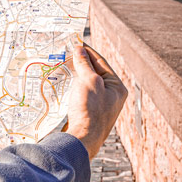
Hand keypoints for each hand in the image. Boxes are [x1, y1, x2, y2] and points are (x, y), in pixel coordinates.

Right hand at [65, 39, 127, 159]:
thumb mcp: (89, 81)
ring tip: (63, 65)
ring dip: (76, 74)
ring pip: (87, 83)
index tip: (75, 42)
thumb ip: (85, 63)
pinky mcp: (88, 113)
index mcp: (117, 87)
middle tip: (67, 52)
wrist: (82, 139)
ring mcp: (100, 105)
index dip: (88, 51)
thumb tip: (79, 49)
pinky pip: (81, 94)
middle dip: (81, 62)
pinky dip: (73, 86)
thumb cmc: (89, 109)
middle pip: (95, 72)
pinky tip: (64, 83)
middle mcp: (111, 96)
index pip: (102, 62)